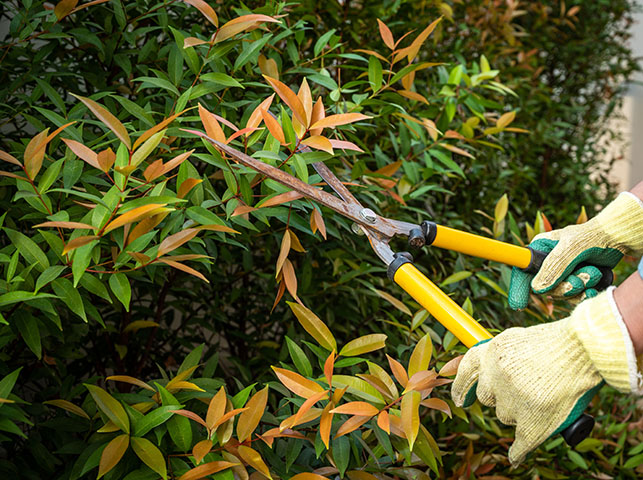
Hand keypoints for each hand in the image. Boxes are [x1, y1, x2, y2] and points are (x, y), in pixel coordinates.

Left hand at [452, 289, 638, 464]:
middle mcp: (496, 376)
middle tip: (521, 390)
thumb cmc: (556, 341)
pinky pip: (520, 443)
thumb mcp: (517, 338)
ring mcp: (512, 400)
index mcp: (491, 352)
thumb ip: (500, 354)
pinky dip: (518, 451)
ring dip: (517, 413)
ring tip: (542, 397)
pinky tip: (515, 456)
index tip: (459, 399)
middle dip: (499, 397)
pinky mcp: (531, 421)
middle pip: (487, 397)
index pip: (465, 371)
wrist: (583, 350)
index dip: (459, 386)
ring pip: (506, 416)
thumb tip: (478, 369)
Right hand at [508, 192, 642, 309]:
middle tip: (579, 279)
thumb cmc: (593, 236)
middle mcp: (548, 264)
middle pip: (546, 289)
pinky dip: (587, 294)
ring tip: (593, 273)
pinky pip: (576, 298)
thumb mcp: (570, 248)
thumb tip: (537, 288)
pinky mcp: (577, 282)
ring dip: (581, 287)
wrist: (618, 239)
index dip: (518, 288)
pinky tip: (595, 286)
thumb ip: (553, 267)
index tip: (518, 305)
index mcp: (539, 250)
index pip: (522, 271)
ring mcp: (563, 274)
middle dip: (565, 287)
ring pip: (562, 295)